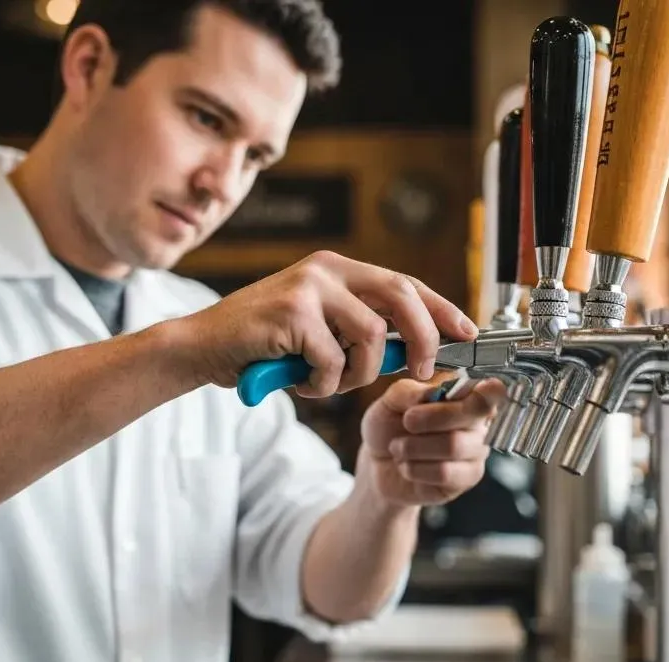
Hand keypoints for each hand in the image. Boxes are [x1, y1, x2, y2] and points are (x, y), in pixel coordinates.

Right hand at [174, 251, 478, 396]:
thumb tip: (415, 352)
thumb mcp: (320, 332)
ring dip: (356, 375)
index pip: (405, 283)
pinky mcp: (291, 313)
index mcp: (336, 269)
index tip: (467, 333)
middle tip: (421, 372)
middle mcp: (326, 270)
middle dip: (423, 339)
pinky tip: (300, 381)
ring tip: (327, 382)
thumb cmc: (262, 347)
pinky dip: (322, 384)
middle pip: (401, 297)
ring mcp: (308, 288)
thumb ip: (360, 332)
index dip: (441, 308)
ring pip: (371, 338)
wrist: (201, 348)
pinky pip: (333, 361)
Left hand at [356, 376, 503, 507]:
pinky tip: (407, 466)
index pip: (491, 390)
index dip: (490, 390)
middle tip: (406, 421)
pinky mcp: (467, 478)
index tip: (480, 388)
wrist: (377, 466)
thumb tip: (434, 393)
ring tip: (398, 447)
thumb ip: (409, 392)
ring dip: (414, 447)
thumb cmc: (390, 428)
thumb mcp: (390, 402)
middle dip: (430, 417)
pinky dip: (416, 468)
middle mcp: (478, 422)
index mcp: (465, 395)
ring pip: (454, 445)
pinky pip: (445, 472)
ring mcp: (476, 451)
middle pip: (471, 414)